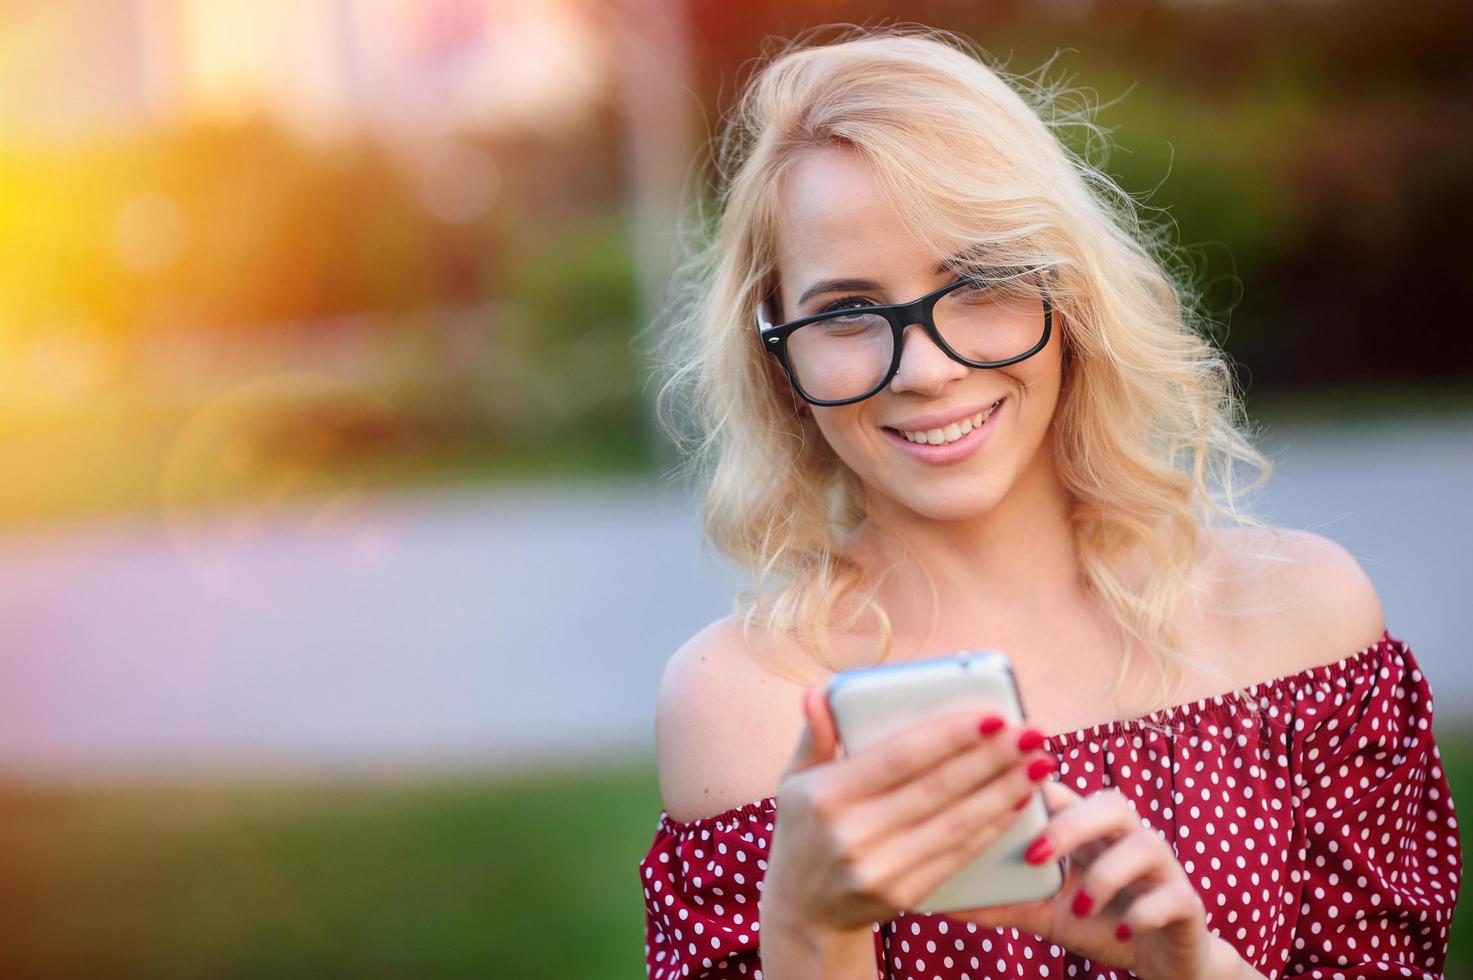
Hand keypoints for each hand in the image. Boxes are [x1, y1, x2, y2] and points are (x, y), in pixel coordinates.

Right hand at [761, 687, 1055, 934]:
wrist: (804, 912)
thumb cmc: (804, 830)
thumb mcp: (795, 780)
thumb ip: (814, 735)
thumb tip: (818, 694)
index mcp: (826, 795)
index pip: (901, 757)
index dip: (950, 735)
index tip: (993, 714)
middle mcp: (853, 834)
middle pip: (938, 788)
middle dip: (993, 758)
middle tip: (1033, 733)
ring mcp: (879, 869)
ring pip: (956, 823)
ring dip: (1005, 792)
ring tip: (1039, 764)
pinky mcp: (902, 895)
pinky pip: (957, 854)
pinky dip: (992, 826)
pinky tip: (1018, 803)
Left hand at [950, 779, 1241, 979]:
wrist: (1162, 962)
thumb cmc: (1098, 923)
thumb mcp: (1044, 914)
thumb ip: (1002, 902)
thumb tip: (939, 901)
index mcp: (1090, 831)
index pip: (1064, 791)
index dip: (1037, 784)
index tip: (1000, 789)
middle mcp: (1127, 837)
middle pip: (1109, 803)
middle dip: (1072, 823)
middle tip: (1035, 854)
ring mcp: (1161, 867)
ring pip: (1145, 843)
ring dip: (1108, 873)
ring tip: (1078, 905)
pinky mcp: (1187, 902)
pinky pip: (1173, 896)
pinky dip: (1144, 912)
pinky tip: (1120, 931)